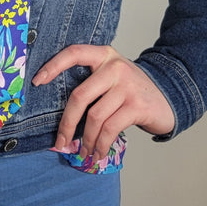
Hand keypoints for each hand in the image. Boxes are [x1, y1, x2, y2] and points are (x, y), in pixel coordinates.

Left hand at [32, 44, 173, 161]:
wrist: (169, 97)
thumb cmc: (131, 90)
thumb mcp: (112, 77)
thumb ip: (90, 83)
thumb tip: (60, 113)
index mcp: (103, 55)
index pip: (74, 53)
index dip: (53, 66)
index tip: (37, 82)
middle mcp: (114, 66)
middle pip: (79, 96)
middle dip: (66, 124)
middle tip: (60, 142)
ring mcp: (127, 85)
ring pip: (94, 117)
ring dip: (87, 140)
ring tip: (84, 151)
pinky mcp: (137, 105)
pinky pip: (110, 128)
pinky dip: (101, 144)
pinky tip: (99, 152)